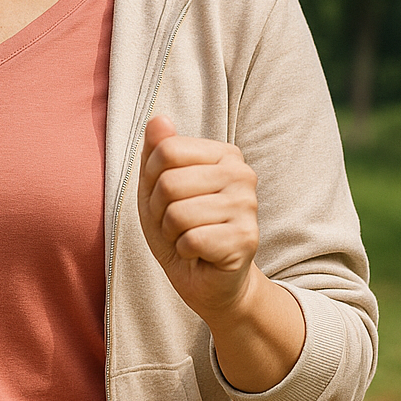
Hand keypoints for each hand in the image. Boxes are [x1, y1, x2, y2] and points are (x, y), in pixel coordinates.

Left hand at [137, 115, 304, 390]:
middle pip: (168, 183)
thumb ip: (157, 152)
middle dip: (160, 212)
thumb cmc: (181, 230)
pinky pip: (190, 240)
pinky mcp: (246, 238)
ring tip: (189, 239)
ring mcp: (248, 205)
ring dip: (172, 234)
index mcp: (224, 154)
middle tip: (178, 226)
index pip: (165, 151)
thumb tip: (158, 119)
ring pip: (177, 213)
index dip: (152, 182)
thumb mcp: (158, 188)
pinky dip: (185, 252)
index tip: (167, 200)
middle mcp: (242, 174)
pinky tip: (200, 254)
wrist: (209, 281)